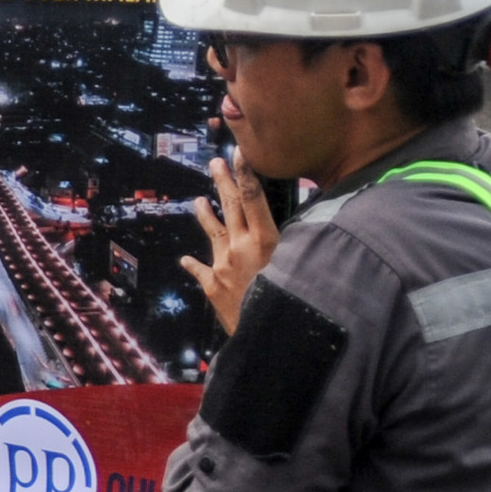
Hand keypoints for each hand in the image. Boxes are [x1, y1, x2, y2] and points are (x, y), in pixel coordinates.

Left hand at [182, 155, 282, 334]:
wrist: (266, 337)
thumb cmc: (290, 300)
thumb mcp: (298, 266)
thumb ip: (295, 245)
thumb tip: (304, 227)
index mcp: (265, 240)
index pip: (253, 198)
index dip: (245, 173)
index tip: (239, 154)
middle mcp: (240, 247)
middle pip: (231, 208)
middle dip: (223, 183)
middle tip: (215, 163)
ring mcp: (223, 265)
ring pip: (213, 233)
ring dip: (206, 215)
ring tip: (198, 200)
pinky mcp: (213, 286)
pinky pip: (200, 271)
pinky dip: (194, 264)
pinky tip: (186, 259)